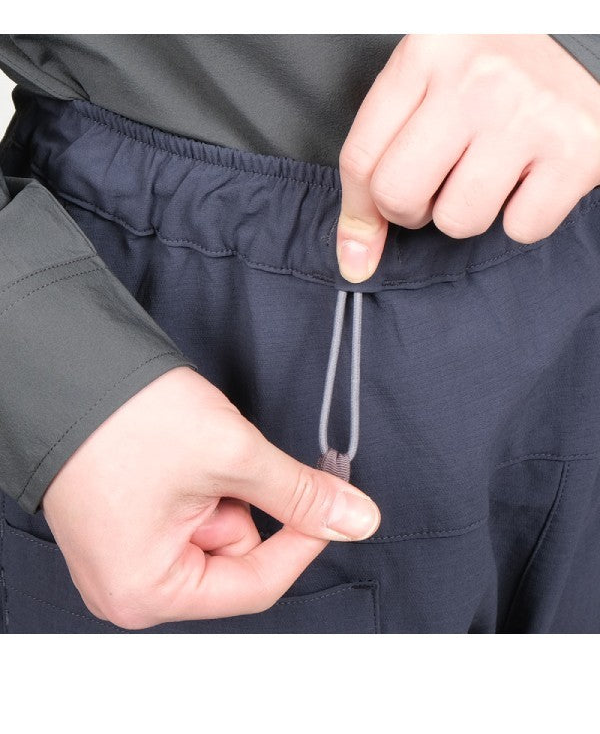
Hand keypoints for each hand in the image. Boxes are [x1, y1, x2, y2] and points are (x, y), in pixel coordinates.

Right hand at [41, 366, 379, 629]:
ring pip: (215, 529)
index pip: (256, 586)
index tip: (330, 502)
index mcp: (147, 591)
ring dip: (222, 486)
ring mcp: (126, 554)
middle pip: (234, 556)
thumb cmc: (122, 418)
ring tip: (193, 449)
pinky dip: (203, 482)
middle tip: (226, 458)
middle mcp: (130, 585)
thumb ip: (299, 494)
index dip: (304, 540)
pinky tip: (181, 452)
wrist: (64, 367)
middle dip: (245, 501)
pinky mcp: (127, 524)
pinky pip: (188, 514)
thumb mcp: (231, 456)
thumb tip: (357, 520)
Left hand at [337, 34, 599, 281]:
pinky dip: (524, 215)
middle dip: (411, 210)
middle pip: (398, 195)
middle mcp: (475, 82)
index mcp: (428, 53)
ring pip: (458, 220)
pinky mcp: (577, 151)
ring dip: (468, 212)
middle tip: (437, 186)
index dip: (358, 211)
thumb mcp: (434, 74)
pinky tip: (531, 175)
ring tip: (488, 172)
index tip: (361, 238)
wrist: (590, 29)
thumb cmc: (502, 58)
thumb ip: (385, 149)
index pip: (361, 158)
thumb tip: (355, 255)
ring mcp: (528, 116)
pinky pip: (522, 228)